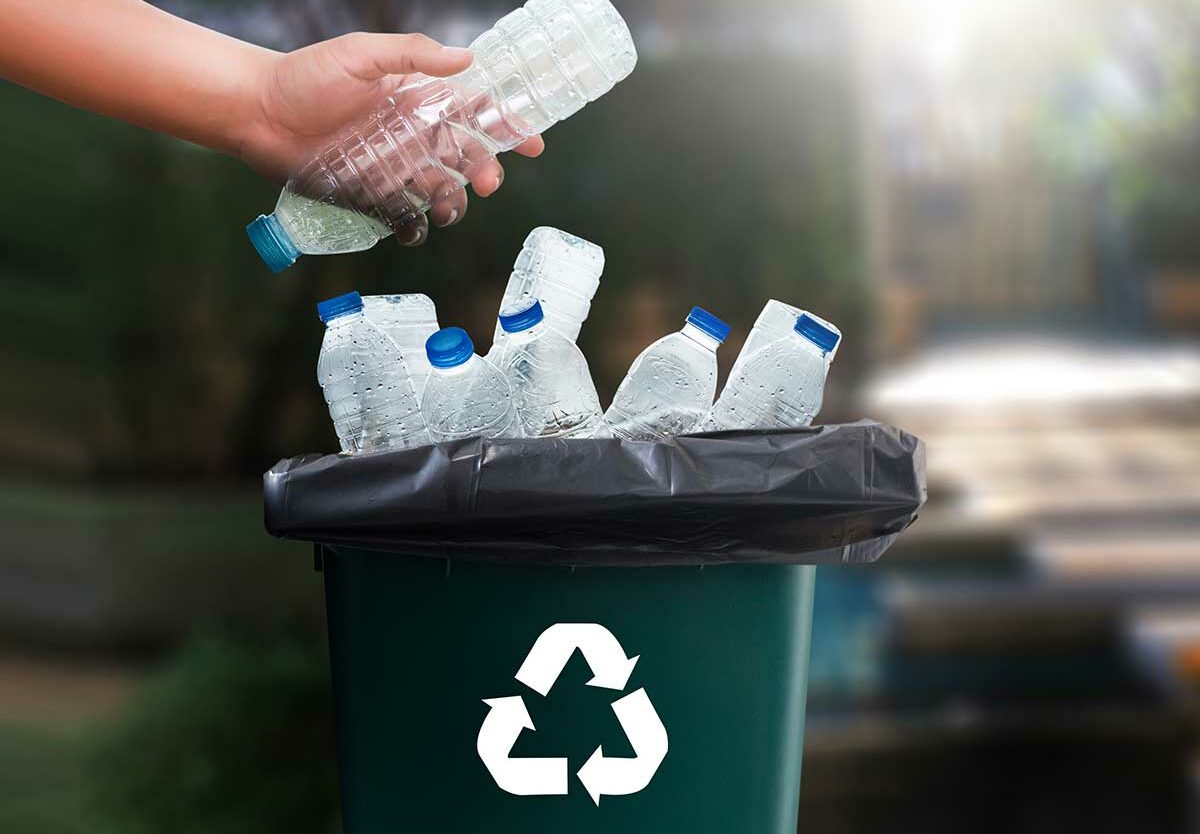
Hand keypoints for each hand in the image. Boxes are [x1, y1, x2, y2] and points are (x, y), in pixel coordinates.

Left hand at [238, 32, 544, 243]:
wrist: (257, 113)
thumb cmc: (305, 76)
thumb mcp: (360, 55)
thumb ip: (412, 56)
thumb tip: (466, 59)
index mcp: (418, 100)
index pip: (475, 113)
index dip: (507, 128)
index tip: (532, 143)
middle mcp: (413, 136)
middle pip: (465, 160)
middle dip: (484, 172)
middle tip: (486, 183)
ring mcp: (394, 169)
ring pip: (440, 194)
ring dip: (451, 204)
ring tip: (443, 207)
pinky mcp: (371, 197)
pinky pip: (403, 219)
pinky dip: (412, 228)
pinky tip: (411, 226)